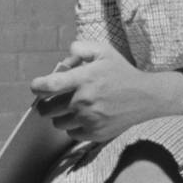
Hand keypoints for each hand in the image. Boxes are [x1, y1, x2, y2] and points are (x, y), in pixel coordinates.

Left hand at [32, 39, 175, 142]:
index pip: (49, 86)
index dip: (37, 87)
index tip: (36, 87)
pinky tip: (82, 118)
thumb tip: (63, 61)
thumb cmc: (122, 72)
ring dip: (60, 116)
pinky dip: (73, 127)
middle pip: (48, 109)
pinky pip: (71, 133)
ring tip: (70, 108)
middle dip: (46, 104)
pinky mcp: (95, 133)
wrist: (146, 96)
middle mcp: (84, 100)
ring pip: (58, 122)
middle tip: (51, 100)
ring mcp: (89, 119)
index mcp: (84, 79)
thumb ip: (80, 48)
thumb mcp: (104, 51)